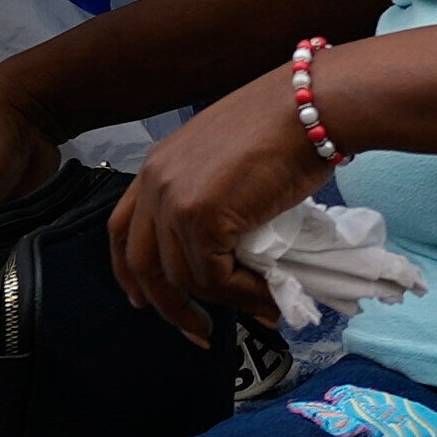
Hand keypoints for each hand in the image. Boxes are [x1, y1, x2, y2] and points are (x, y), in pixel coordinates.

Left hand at [108, 64, 329, 338]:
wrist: (314, 105)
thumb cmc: (290, 124)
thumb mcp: (232, 158)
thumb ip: (214, 195)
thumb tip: (230, 248)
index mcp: (156, 167)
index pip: (122, 231)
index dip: (131, 272)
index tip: (145, 300)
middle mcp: (154, 183)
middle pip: (142, 263)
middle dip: (168, 305)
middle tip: (197, 330)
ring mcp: (174, 200)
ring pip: (182, 276)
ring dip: (222, 303)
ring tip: (260, 310)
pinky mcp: (201, 217)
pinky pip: (214, 275)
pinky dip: (242, 295)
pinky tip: (267, 297)